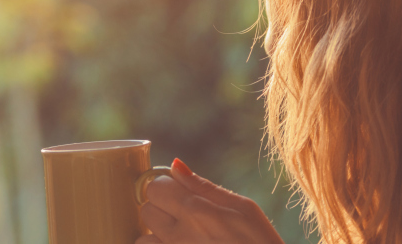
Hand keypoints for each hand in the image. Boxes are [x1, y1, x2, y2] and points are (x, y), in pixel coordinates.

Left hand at [137, 158, 285, 243]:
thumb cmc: (259, 241)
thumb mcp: (243, 207)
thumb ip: (204, 186)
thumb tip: (176, 164)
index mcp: (198, 211)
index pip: (155, 187)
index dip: (165, 187)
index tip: (177, 192)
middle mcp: (180, 234)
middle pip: (146, 209)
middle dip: (160, 208)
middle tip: (181, 215)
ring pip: (142, 238)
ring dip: (155, 235)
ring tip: (179, 237)